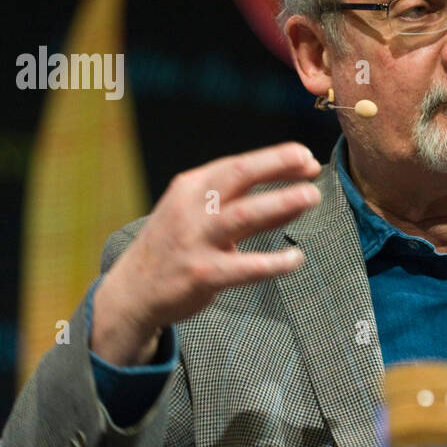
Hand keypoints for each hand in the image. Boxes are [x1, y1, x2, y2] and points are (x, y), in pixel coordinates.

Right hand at [91, 142, 322, 364]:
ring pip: (244, 215)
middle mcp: (191, 207)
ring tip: (311, 197)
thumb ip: (246, 207)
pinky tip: (296, 258)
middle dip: (277, 165)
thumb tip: (298, 196)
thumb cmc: (178, 246)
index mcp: (191, 187)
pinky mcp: (201, 274)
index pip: (237, 165)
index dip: (275, 159)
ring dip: (281, 203)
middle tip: (312, 165)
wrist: (134, 289)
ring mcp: (195, 240)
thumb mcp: (200, 216)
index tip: (307, 157)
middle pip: (239, 176)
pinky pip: (245, 267)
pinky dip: (273, 262)